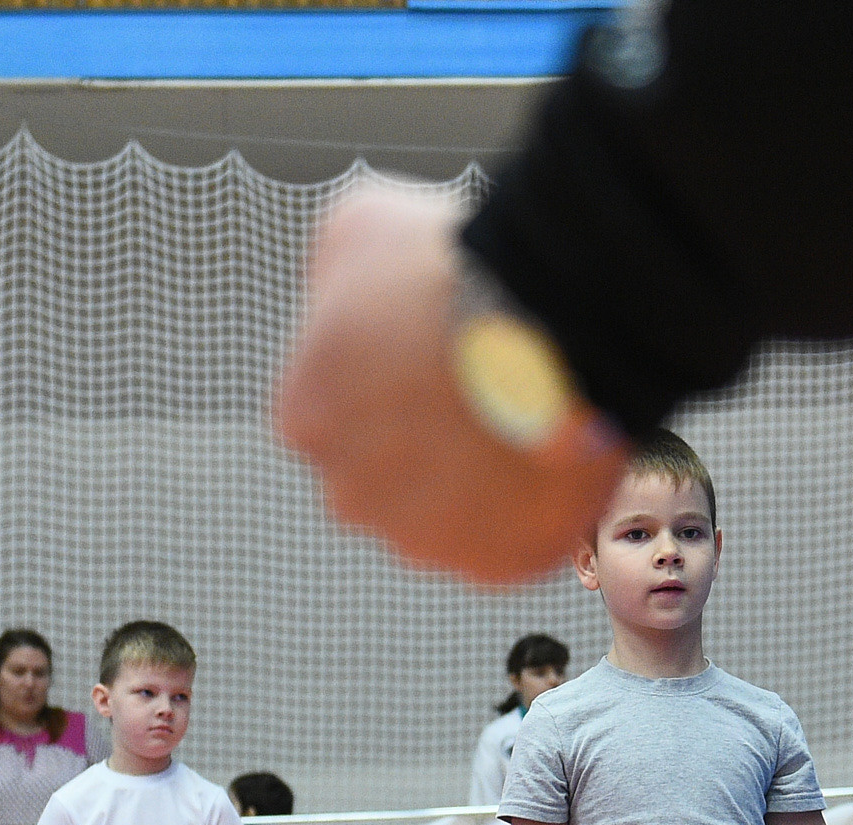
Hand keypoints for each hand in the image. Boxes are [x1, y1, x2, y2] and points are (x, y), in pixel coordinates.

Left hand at [274, 185, 627, 582]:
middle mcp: (348, 494)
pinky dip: (528, 513)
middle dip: (427, 446)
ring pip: (446, 518)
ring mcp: (423, 540)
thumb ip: (336, 280)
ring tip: (524, 424)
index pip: (333, 415)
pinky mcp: (494, 567)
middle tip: (482, 394)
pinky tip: (549, 458)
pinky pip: (508, 546)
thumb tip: (346, 295)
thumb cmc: (453, 268)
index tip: (433, 361)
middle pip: (386, 479)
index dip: (389, 385)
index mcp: (303, 418)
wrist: (549, 321)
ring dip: (476, 483)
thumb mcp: (359, 228)